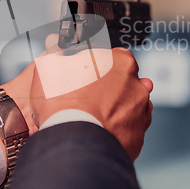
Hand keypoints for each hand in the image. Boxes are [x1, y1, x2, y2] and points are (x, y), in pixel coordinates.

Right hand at [30, 35, 152, 160]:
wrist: (74, 144)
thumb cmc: (63, 105)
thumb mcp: (49, 66)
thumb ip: (56, 51)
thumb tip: (56, 44)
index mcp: (120, 62)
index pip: (112, 57)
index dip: (96, 66)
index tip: (86, 74)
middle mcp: (136, 85)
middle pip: (123, 81)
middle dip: (109, 86)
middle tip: (87, 97)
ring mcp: (140, 112)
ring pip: (128, 105)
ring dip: (115, 108)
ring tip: (93, 115)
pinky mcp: (137, 137)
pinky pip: (128, 129)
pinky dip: (117, 129)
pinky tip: (100, 129)